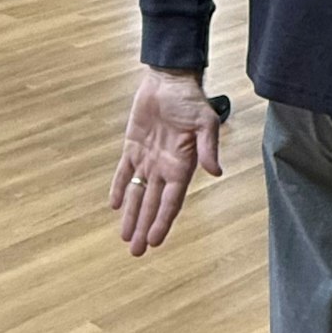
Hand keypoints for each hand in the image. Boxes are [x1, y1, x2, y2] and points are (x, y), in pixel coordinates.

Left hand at [110, 68, 222, 255]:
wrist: (170, 80)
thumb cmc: (191, 100)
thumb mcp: (206, 123)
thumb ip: (209, 148)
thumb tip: (216, 172)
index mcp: (182, 166)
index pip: (171, 201)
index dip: (162, 221)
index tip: (154, 241)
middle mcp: (165, 167)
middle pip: (153, 204)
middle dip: (144, 227)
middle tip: (136, 251)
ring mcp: (148, 158)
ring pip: (138, 193)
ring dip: (132, 215)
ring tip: (125, 237)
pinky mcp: (133, 146)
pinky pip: (124, 172)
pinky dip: (119, 188)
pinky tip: (115, 206)